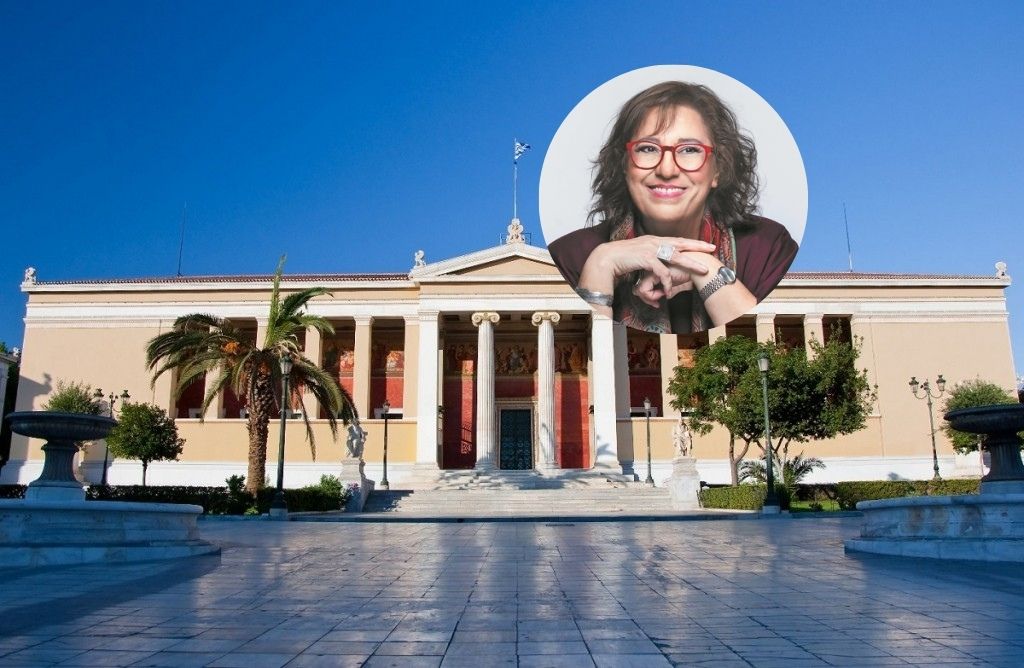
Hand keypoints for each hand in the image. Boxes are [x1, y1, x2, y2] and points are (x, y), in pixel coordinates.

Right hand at [578, 236, 715, 300]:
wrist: (607, 258)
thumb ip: (651, 255)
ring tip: (702, 270)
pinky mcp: (645, 258)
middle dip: (698, 246)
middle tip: (712, 249)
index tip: (706, 244)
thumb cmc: (622, 258)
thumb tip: (659, 260)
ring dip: (690, 264)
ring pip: (676, 256)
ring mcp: (651, 248)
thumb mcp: (640, 253)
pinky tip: (670, 288)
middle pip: (681, 244)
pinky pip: (662, 270)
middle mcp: (655, 241)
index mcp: (654, 240)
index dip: (692, 242)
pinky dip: (667, 280)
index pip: (678, 240)